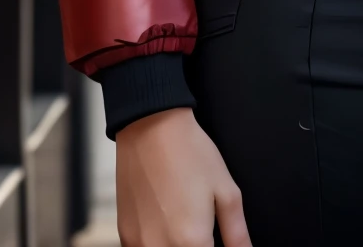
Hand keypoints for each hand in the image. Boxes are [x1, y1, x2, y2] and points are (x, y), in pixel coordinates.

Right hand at [115, 107, 251, 246]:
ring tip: (183, 224)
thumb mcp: (226, 191)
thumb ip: (237, 233)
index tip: (215, 242)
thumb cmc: (189, 154)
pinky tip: (165, 225)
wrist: (150, 127)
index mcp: (192, 242)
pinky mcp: (125, 235)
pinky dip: (157, 244)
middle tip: (203, 230)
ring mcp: (140, 244)